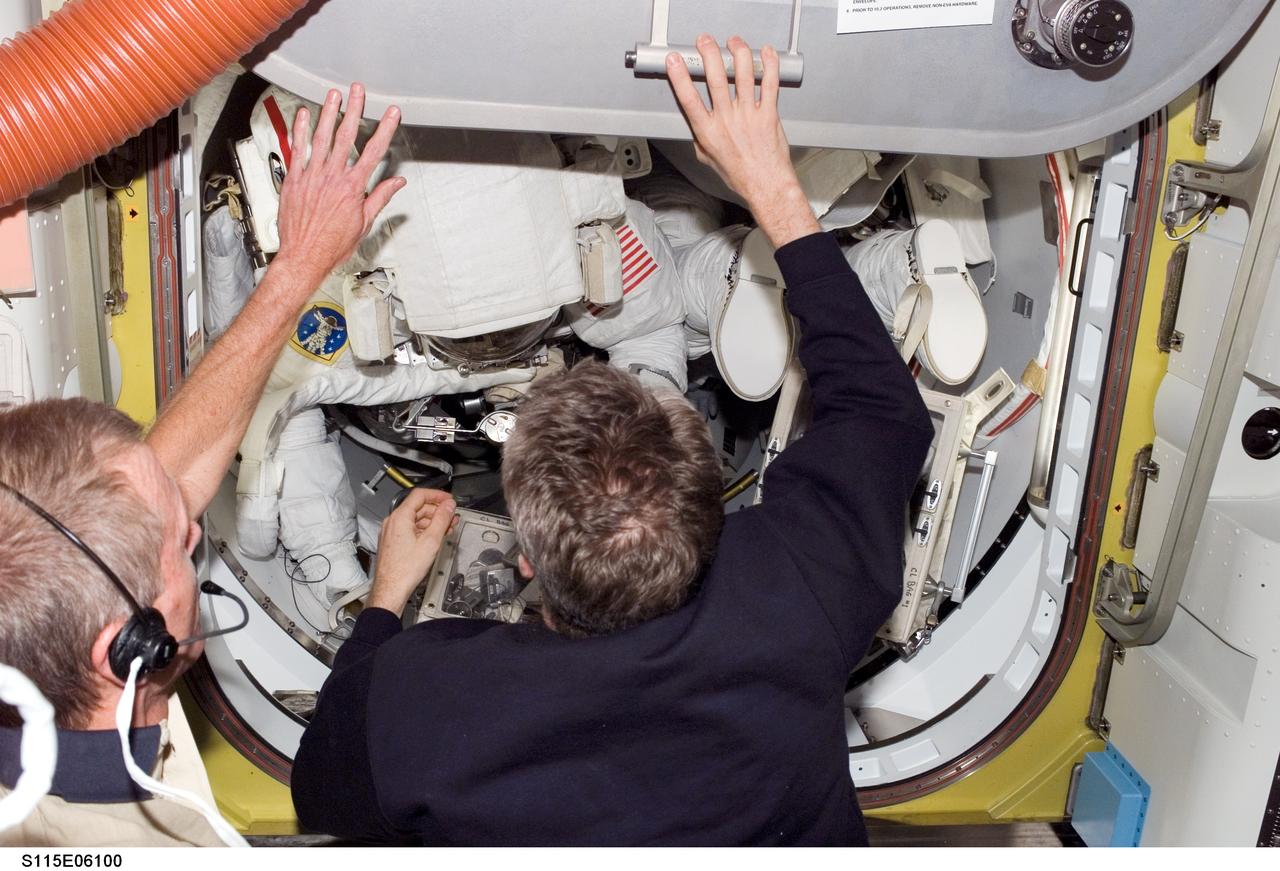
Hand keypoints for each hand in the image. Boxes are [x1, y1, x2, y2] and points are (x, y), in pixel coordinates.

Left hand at [275, 83, 404, 284]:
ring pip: (321, 137)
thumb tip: (396, 183)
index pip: (374, 151)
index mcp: (353, 188)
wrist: (304, 257)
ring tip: (334, 95)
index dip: (385, 129)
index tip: (392, 113)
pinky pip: (297, 149)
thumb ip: (379, 197)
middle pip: (346, 136)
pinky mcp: (294, 179)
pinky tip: (304, 115)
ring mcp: (311, 176)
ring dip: (328, 113)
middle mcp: (332, 177)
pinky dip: (301, 130)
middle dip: (354, 110)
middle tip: (358, 90)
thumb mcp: (364, 224)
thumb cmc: (333, 245)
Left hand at [368, 488, 456, 616]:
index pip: (420, 495)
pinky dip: (424, 530)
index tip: (449, 500)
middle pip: (418, 507)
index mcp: (400, 517)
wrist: (391, 588)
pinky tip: (434, 537)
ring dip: (432, 521)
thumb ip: (441, 519)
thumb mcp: (431, 541)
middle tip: (452, 517)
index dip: (437, 496)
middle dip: (437, 511)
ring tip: (447, 528)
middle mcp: (392, 522)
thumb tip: (449, 506)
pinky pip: (410, 529)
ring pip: (415, 519)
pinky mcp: (393, 541)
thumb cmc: (404, 569)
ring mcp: (391, 532)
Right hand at [666, 35, 819, 247]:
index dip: (680, 76)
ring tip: (734, 42)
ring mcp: (749, 115)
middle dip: (709, 53)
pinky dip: (769, 64)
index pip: (689, 98)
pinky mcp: (768, 114)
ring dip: (738, 52)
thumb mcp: (707, 158)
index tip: (675, 61)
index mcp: (709, 130)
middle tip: (705, 42)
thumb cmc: (739, 174)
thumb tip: (697, 125)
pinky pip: (770, 83)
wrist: (765, 184)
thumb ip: (700, 137)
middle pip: (716, 78)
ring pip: (743, 74)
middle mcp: (727, 120)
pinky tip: (766, 54)